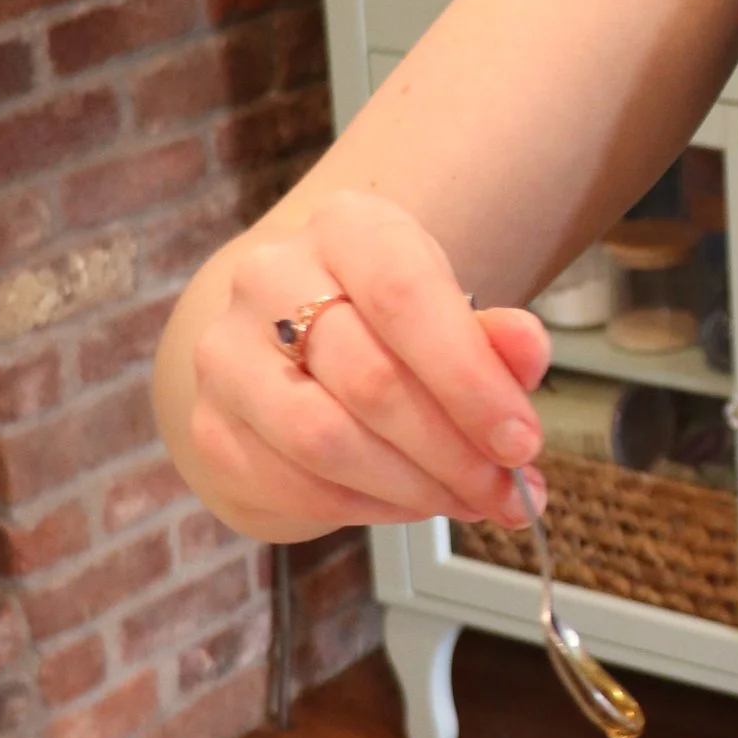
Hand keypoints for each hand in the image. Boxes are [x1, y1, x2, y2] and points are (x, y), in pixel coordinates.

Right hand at [186, 187, 552, 540]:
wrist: (296, 345)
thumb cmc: (392, 326)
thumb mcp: (454, 314)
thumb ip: (497, 337)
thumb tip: (526, 350)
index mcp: (346, 228)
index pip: (406, 296)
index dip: (470, 379)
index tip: (523, 442)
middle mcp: (269, 277)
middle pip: (370, 379)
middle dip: (454, 452)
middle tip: (508, 494)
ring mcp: (227, 354)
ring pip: (326, 440)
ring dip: (414, 488)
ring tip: (470, 502)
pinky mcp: (211, 427)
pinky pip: (295, 485)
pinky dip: (367, 509)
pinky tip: (412, 505)